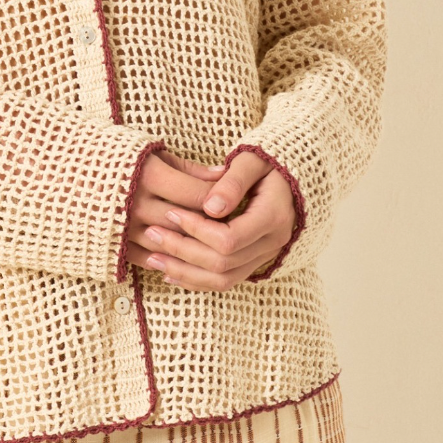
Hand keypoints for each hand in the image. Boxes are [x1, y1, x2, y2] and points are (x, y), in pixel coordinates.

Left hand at [125, 149, 297, 290]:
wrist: (291, 178)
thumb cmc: (267, 163)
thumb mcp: (251, 161)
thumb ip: (233, 181)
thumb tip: (211, 207)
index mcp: (273, 217)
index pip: (229, 238)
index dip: (196, 230)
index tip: (171, 212)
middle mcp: (272, 244)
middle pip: (223, 263)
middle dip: (183, 251)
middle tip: (151, 233)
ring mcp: (265, 256)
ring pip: (223, 279)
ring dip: (185, 272)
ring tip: (152, 259)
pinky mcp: (254, 262)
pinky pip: (226, 281)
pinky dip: (196, 280)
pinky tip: (170, 272)